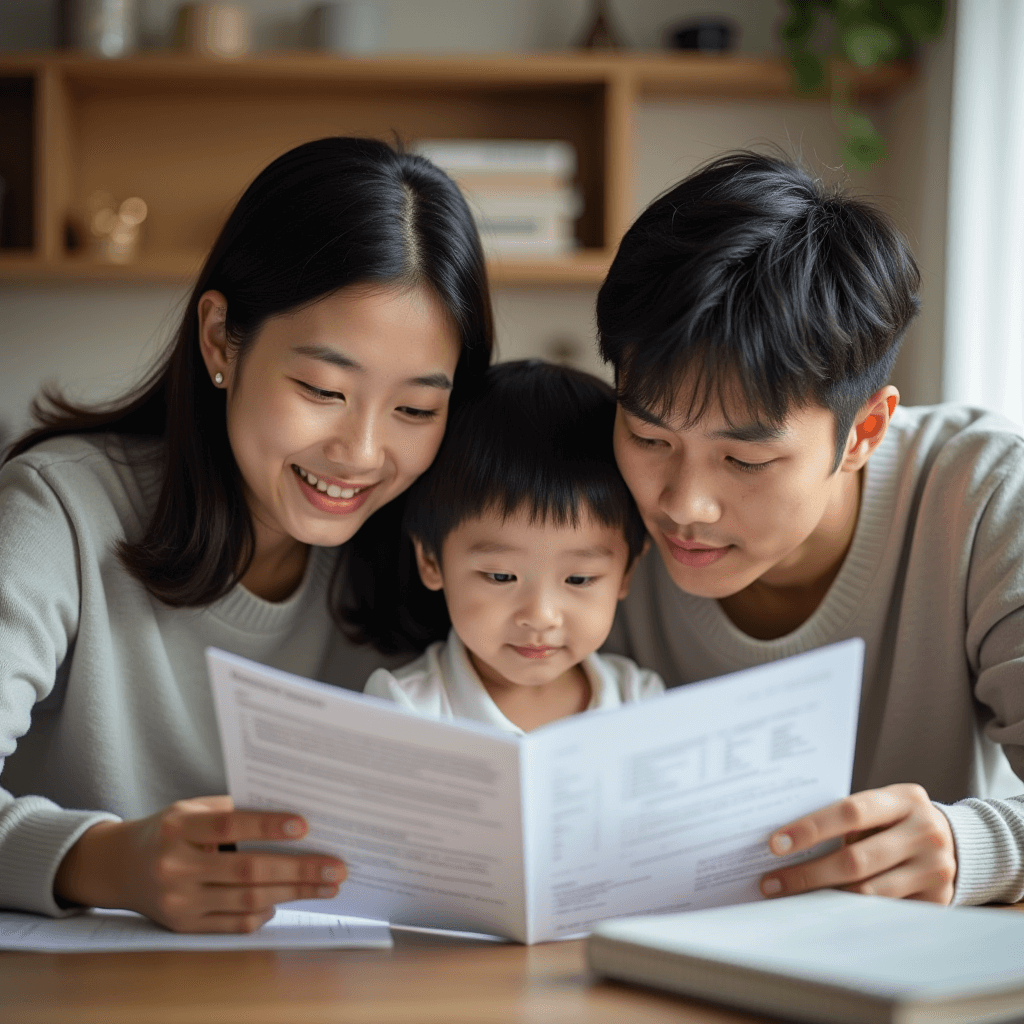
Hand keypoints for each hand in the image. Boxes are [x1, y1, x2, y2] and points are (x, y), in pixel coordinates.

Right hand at [54, 795, 346, 932]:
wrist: (120, 866)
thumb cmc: (169, 830)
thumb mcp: (192, 808)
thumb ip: (234, 808)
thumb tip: (292, 816)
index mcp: (179, 827)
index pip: (229, 824)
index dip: (267, 826)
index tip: (304, 827)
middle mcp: (175, 866)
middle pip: (247, 870)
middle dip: (299, 870)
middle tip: (336, 868)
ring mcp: (178, 901)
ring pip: (247, 900)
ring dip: (294, 894)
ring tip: (325, 886)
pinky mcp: (183, 927)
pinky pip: (235, 924)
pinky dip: (265, 912)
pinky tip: (285, 901)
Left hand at [759, 783, 956, 903]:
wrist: (958, 842)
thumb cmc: (898, 820)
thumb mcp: (882, 806)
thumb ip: (848, 818)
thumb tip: (787, 841)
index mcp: (904, 799)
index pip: (850, 812)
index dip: (810, 828)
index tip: (775, 843)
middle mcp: (925, 832)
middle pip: (856, 860)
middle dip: (808, 873)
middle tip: (772, 882)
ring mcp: (935, 869)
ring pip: (869, 893)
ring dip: (824, 898)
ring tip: (790, 899)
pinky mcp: (938, 901)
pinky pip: (885, 913)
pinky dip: (850, 913)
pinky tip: (824, 912)